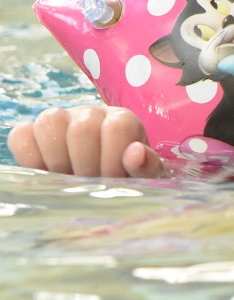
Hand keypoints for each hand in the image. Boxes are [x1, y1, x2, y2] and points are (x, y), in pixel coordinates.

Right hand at [8, 105, 163, 177]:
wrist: (102, 184)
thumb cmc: (126, 179)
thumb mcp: (144, 177)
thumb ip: (147, 166)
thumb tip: (135, 153)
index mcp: (122, 121)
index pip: (116, 128)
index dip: (112, 159)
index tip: (112, 179)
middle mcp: (91, 114)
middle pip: (83, 127)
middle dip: (86, 165)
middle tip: (90, 181)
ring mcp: (61, 121)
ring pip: (50, 121)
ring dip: (58, 158)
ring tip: (68, 178)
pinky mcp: (34, 134)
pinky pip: (21, 135)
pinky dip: (29, 156)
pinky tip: (45, 173)